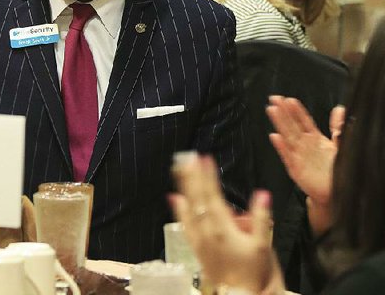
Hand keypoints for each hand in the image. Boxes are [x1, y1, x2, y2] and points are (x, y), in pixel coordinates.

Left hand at [170, 155, 282, 292]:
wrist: (238, 294)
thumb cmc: (252, 271)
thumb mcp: (263, 246)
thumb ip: (262, 218)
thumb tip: (263, 194)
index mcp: (223, 227)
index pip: (213, 195)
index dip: (208, 176)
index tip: (205, 158)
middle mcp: (207, 230)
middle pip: (197, 198)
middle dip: (193, 176)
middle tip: (188, 157)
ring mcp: (199, 238)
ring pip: (188, 207)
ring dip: (184, 187)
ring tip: (179, 169)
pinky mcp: (195, 245)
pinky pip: (184, 223)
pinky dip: (178, 209)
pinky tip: (175, 197)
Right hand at [266, 95, 342, 205]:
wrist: (334, 193)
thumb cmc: (336, 170)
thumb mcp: (340, 145)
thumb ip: (337, 127)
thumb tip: (339, 109)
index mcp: (315, 139)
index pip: (304, 121)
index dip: (296, 110)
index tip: (289, 99)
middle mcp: (305, 145)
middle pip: (292, 125)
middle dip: (283, 111)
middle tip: (274, 98)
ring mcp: (298, 156)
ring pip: (287, 136)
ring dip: (279, 123)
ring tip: (272, 110)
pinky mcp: (296, 169)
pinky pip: (287, 156)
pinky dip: (281, 147)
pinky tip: (275, 137)